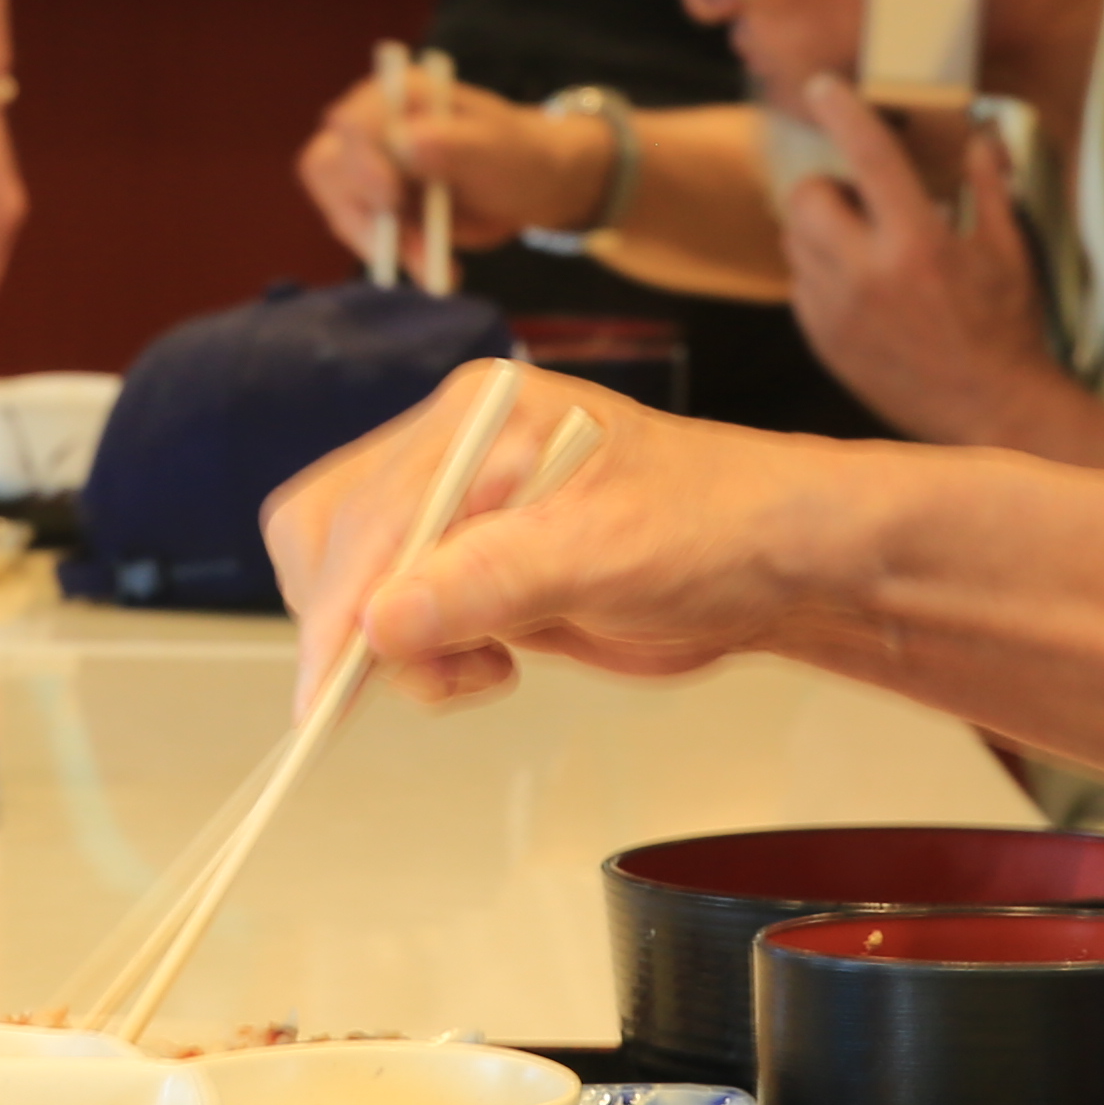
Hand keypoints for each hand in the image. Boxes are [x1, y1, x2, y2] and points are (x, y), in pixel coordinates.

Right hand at [264, 363, 834, 713]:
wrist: (776, 563)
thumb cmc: (714, 526)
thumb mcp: (607, 552)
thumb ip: (489, 583)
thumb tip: (380, 622)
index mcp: (477, 419)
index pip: (371, 508)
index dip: (342, 600)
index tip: (327, 684)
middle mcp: (453, 457)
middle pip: (335, 536)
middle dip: (355, 622)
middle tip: (420, 677)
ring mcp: (460, 517)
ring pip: (356, 586)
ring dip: (391, 649)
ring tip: (479, 671)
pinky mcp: (472, 573)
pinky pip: (399, 622)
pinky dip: (422, 662)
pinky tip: (492, 667)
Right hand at [294, 67, 598, 268]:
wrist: (528, 187)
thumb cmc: (514, 154)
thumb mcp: (496, 148)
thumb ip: (453, 144)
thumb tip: (405, 142)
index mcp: (398, 93)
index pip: (351, 123)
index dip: (360, 161)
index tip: (391, 197)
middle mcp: (371, 123)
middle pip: (327, 166)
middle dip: (362, 212)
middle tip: (403, 245)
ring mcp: (366, 165)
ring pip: (339, 206)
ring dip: (382, 242)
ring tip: (432, 261)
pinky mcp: (371, 204)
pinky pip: (362, 235)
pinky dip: (396, 256)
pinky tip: (434, 268)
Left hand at [771, 76, 1058, 445]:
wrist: (990, 411)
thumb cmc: (1006, 327)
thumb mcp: (1008, 250)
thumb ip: (987, 184)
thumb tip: (980, 131)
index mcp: (917, 244)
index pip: (869, 158)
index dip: (842, 113)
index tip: (821, 88)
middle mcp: (867, 276)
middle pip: (806, 198)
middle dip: (827, 187)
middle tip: (859, 200)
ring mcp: (837, 313)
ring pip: (795, 241)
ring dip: (820, 230)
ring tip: (863, 244)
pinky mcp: (823, 342)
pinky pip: (799, 285)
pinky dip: (819, 274)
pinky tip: (860, 285)